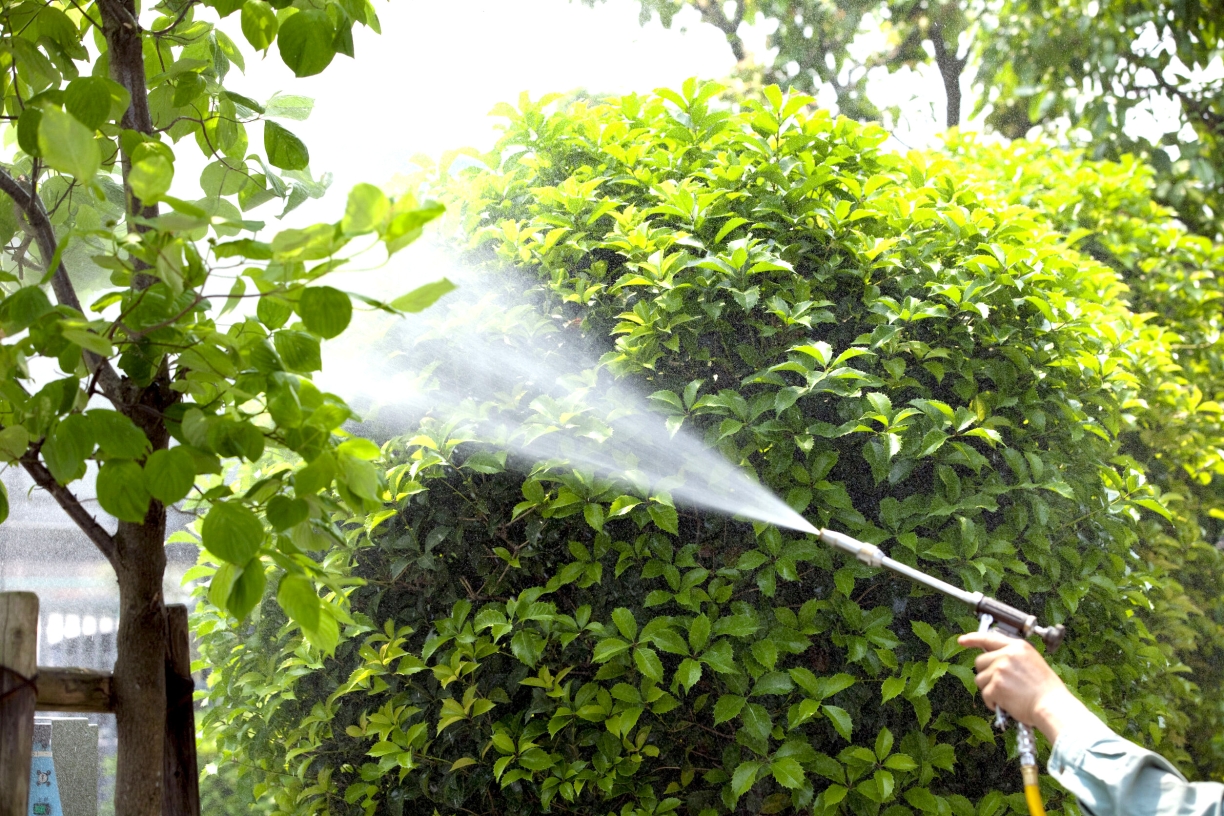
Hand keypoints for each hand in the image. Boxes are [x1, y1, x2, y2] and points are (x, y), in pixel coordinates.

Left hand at [957, 631, 1090, 743]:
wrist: (1052, 706)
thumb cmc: (1046, 690)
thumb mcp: (1032, 662)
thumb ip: (1012, 656)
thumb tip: (993, 657)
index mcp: (1018, 647)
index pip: (989, 637)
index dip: (972, 639)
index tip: (962, 640)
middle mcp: (1007, 655)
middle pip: (980, 661)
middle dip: (986, 674)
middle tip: (1001, 684)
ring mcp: (1000, 670)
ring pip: (979, 679)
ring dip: (989, 689)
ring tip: (1007, 694)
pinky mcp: (995, 686)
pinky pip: (984, 694)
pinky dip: (992, 702)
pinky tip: (1006, 703)